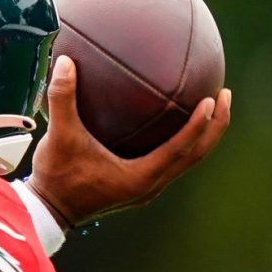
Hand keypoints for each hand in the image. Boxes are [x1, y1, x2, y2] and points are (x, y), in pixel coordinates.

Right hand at [26, 55, 230, 227]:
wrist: (48, 210)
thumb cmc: (56, 177)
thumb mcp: (59, 136)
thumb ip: (63, 99)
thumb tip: (65, 62)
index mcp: (140, 177)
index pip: (181, 147)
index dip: (200, 124)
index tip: (213, 98)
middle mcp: (150, 185)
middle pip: (195, 155)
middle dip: (214, 126)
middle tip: (223, 95)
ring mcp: (146, 188)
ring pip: (186, 160)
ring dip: (201, 135)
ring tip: (210, 107)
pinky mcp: (138, 186)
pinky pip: (170, 160)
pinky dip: (180, 140)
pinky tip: (170, 121)